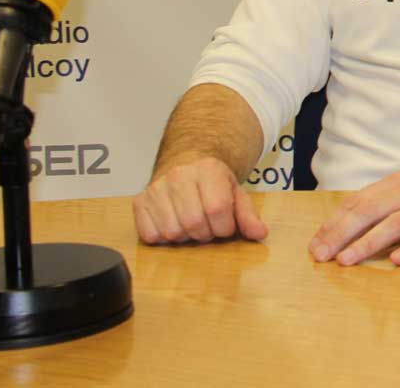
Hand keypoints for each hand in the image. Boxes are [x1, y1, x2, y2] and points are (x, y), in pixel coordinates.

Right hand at [133, 156, 268, 244]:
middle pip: (193, 223)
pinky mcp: (139, 201)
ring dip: (185, 237)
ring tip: (191, 223)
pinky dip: (163, 237)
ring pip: (171, 232)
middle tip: (208, 225)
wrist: (186, 162)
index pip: (217, 210)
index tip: (225, 225)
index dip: (224, 227)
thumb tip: (260, 234)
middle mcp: (178, 175)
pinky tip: (173, 223)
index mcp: (208, 169)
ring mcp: (156, 188)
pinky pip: (150, 235)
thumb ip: (248, 215)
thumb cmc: (213, 181)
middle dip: (206, 233)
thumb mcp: (235, 192)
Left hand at [309, 167, 399, 266]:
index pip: (358, 201)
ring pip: (397, 224)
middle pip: (371, 210)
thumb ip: (380, 203)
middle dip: (342, 232)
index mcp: (398, 183)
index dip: (334, 222)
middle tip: (320, 255)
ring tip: (346, 260)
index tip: (315, 243)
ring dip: (369, 242)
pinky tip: (396, 260)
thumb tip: (340, 226)